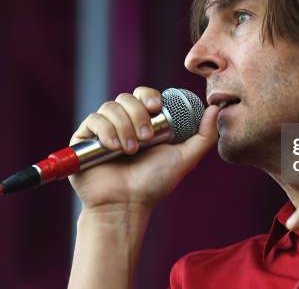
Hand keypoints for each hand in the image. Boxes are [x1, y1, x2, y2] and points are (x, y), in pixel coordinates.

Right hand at [68, 86, 218, 212]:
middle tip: (146, 139)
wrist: (126, 204)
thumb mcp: (185, 158)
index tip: (156, 107)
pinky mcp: (83, 138)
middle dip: (138, 115)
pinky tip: (113, 148)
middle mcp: (122, 122)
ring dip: (123, 126)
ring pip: (110, 107)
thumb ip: (204, 135)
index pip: (143, 95)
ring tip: (130, 151)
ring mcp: (102, 129)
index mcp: (143, 122)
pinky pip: (93, 120)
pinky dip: (105, 131)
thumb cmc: (155, 183)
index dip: (149, 95)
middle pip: (126, 97)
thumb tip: (215, 109)